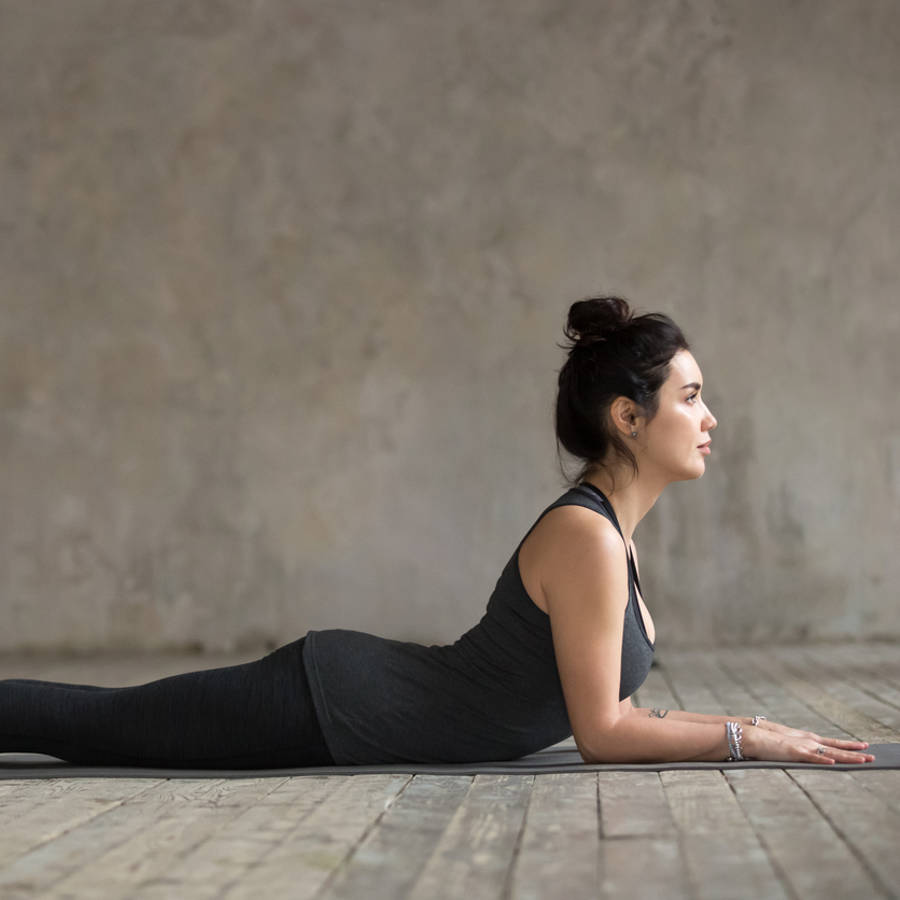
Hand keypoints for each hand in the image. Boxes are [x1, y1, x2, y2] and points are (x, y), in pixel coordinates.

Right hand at [744, 720, 874, 764]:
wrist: (749, 735)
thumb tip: (795, 752)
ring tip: (864, 760)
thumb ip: (792, 748)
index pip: (830, 742)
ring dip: (848, 757)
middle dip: (855, 752)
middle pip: (835, 747)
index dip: (846, 745)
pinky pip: (812, 757)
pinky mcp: (793, 752)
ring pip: (830, 752)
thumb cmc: (763, 739)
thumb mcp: (782, 743)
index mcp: (804, 738)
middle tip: (872, 756)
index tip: (861, 746)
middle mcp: (806, 740)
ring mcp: (801, 746)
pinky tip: (835, 762)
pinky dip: (824, 760)